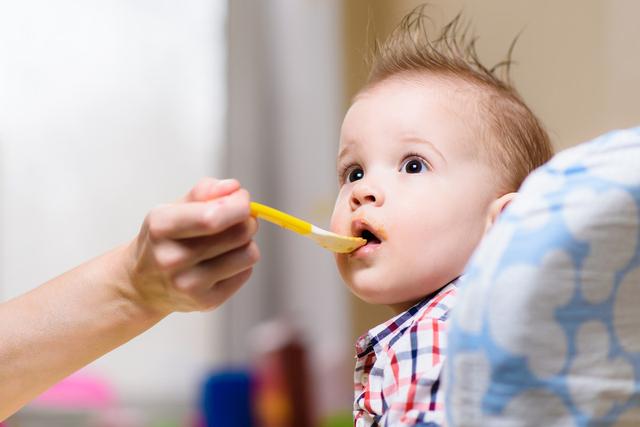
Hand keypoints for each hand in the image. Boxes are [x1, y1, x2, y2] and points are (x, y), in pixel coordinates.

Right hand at [123, 177, 259, 314]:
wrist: (140, 284)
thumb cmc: (164, 240)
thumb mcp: (173, 208)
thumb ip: (204, 192)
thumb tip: (234, 188)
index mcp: (161, 227)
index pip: (213, 217)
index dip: (239, 205)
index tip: (242, 200)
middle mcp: (172, 258)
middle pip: (238, 234)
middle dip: (247, 221)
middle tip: (239, 220)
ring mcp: (188, 285)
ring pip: (248, 254)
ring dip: (246, 243)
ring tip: (228, 243)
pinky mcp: (204, 302)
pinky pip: (246, 273)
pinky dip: (241, 264)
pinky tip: (222, 262)